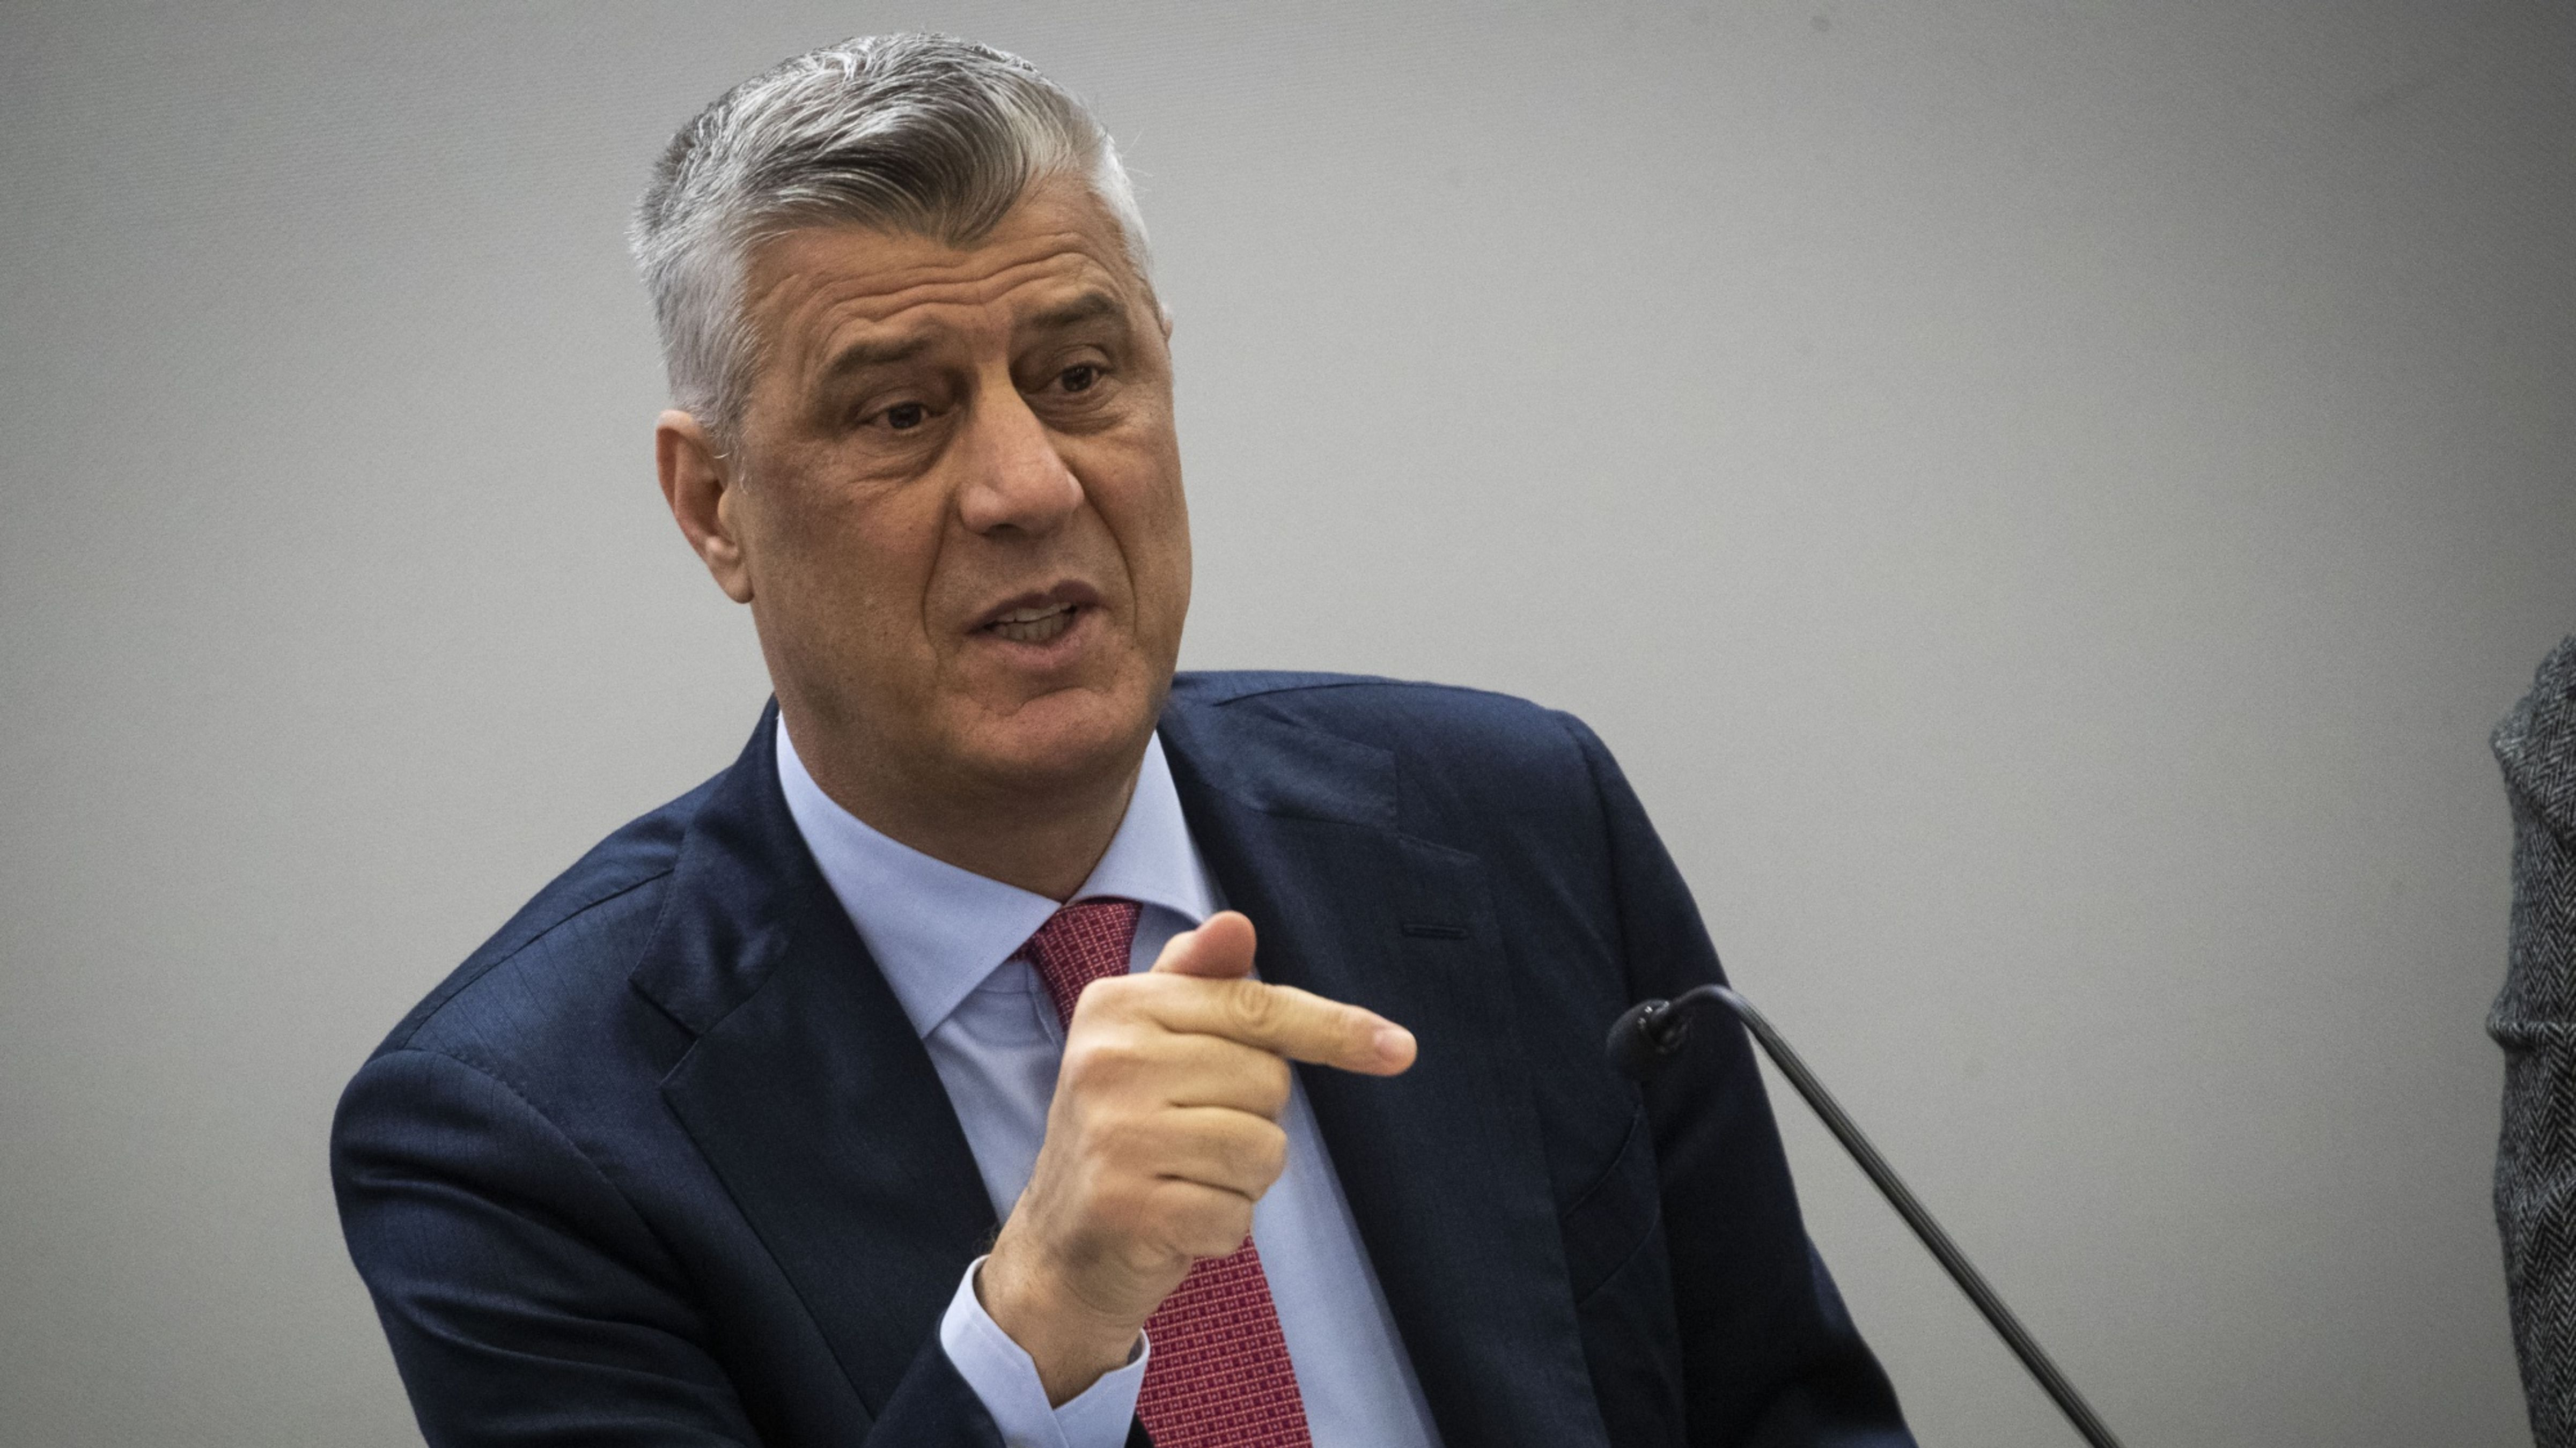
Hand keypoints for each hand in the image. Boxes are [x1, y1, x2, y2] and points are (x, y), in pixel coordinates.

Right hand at [976, 910, 1415, 1403]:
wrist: (1059, 1245)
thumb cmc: (1127, 1131)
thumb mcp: (1153, 1044)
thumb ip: (1201, 983)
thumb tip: (1237, 924)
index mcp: (1118, 1005)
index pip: (1255, 1007)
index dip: (1334, 1028)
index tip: (1399, 1048)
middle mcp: (1108, 1060)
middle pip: (1268, 1083)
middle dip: (1253, 1118)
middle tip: (1193, 1136)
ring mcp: (1112, 1134)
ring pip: (1262, 1151)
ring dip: (1242, 1180)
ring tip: (1185, 1178)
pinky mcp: (1125, 1206)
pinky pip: (1236, 1215)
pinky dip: (1222, 1228)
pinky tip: (1175, 1222)